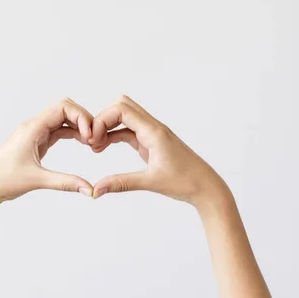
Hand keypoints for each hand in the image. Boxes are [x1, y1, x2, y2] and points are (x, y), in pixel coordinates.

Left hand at [0, 98, 93, 210]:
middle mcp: (34, 126)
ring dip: (79, 127)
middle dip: (84, 120)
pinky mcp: (37, 142)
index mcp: (32, 128)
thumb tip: (89, 190)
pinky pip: (58, 131)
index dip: (81, 117)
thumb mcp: (38, 180)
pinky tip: (83, 143)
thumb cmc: (3, 181)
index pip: (63, 107)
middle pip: (65, 109)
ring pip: (63, 120)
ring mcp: (35, 133)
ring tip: (92, 142)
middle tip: (95, 139)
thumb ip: (66, 183)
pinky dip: (72, 134)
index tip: (90, 136)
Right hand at [90, 96, 230, 206]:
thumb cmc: (185, 182)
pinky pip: (129, 131)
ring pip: (125, 117)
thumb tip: (95, 191)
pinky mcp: (152, 142)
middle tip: (92, 141)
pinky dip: (114, 136)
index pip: (122, 110)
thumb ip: (120, 183)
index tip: (92, 141)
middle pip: (122, 106)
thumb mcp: (149, 182)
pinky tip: (104, 148)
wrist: (206, 187)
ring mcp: (152, 133)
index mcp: (154, 131)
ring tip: (95, 147)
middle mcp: (153, 127)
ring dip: (108, 127)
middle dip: (103, 120)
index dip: (102, 121)